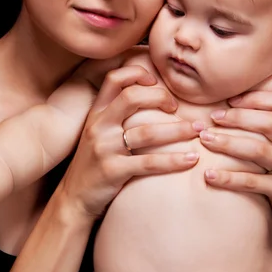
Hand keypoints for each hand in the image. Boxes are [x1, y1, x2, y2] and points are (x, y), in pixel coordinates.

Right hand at [60, 65, 201, 217]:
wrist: (74, 198)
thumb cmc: (94, 162)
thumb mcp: (99, 132)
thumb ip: (117, 114)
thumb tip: (151, 95)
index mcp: (97, 112)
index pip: (115, 78)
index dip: (138, 73)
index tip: (157, 82)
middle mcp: (99, 126)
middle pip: (132, 97)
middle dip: (161, 98)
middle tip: (178, 107)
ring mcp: (104, 148)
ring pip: (147, 132)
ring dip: (178, 130)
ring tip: (198, 130)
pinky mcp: (112, 171)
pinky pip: (149, 163)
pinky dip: (174, 160)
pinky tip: (192, 160)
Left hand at [199, 90, 271, 238]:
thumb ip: (268, 124)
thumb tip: (231, 98)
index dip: (252, 98)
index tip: (228, 101)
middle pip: (269, 122)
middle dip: (237, 118)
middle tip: (212, 118)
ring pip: (258, 150)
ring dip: (227, 143)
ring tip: (205, 139)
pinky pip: (252, 182)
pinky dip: (228, 178)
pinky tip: (208, 175)